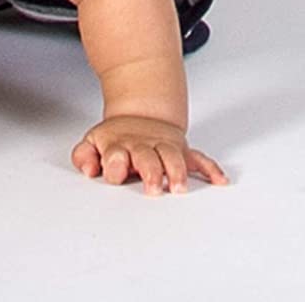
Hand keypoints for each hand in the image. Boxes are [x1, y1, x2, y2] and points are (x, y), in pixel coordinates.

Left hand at [71, 115, 228, 194]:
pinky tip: (219, 180)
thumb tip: (88, 169)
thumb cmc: (115, 139)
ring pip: (173, 157)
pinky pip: (198, 158)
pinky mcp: (181, 149)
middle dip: (151, 172)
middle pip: (147, 158)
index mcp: (118, 145)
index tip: (116, 172)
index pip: (115, 156)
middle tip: (153, 189)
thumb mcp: (92, 142)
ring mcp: (163, 147)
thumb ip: (84, 157)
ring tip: (179, 188)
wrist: (140, 116)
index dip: (115, 164)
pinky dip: (210, 169)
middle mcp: (142, 146)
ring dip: (178, 172)